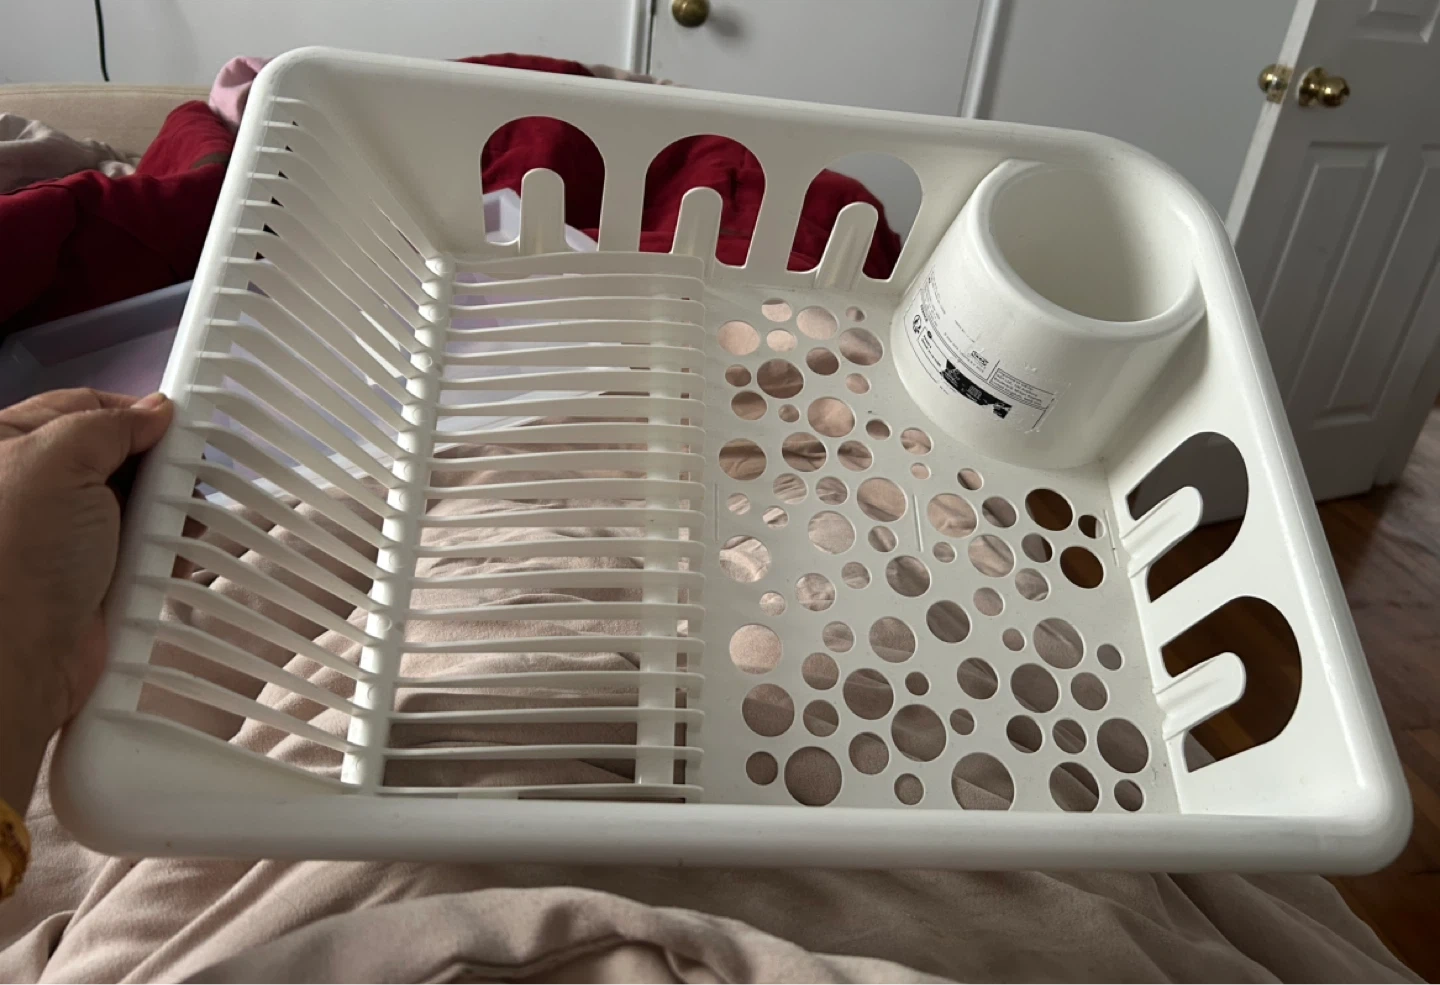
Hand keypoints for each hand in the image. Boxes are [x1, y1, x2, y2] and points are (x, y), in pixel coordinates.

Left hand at [0, 389, 171, 810]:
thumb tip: (158, 411)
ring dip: (168, 506)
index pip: (79, 407)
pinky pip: (141, 547)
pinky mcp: (92, 576)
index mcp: (5, 447)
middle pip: (112, 454)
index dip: (130, 411)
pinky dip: (166, 547)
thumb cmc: (22, 552)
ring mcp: (63, 536)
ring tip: (191, 515)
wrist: (17, 659)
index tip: (176, 425)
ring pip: (133, 501)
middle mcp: (30, 488)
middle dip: (157, 462)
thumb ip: (108, 426)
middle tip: (191, 473)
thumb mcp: (57, 463)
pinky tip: (183, 549)